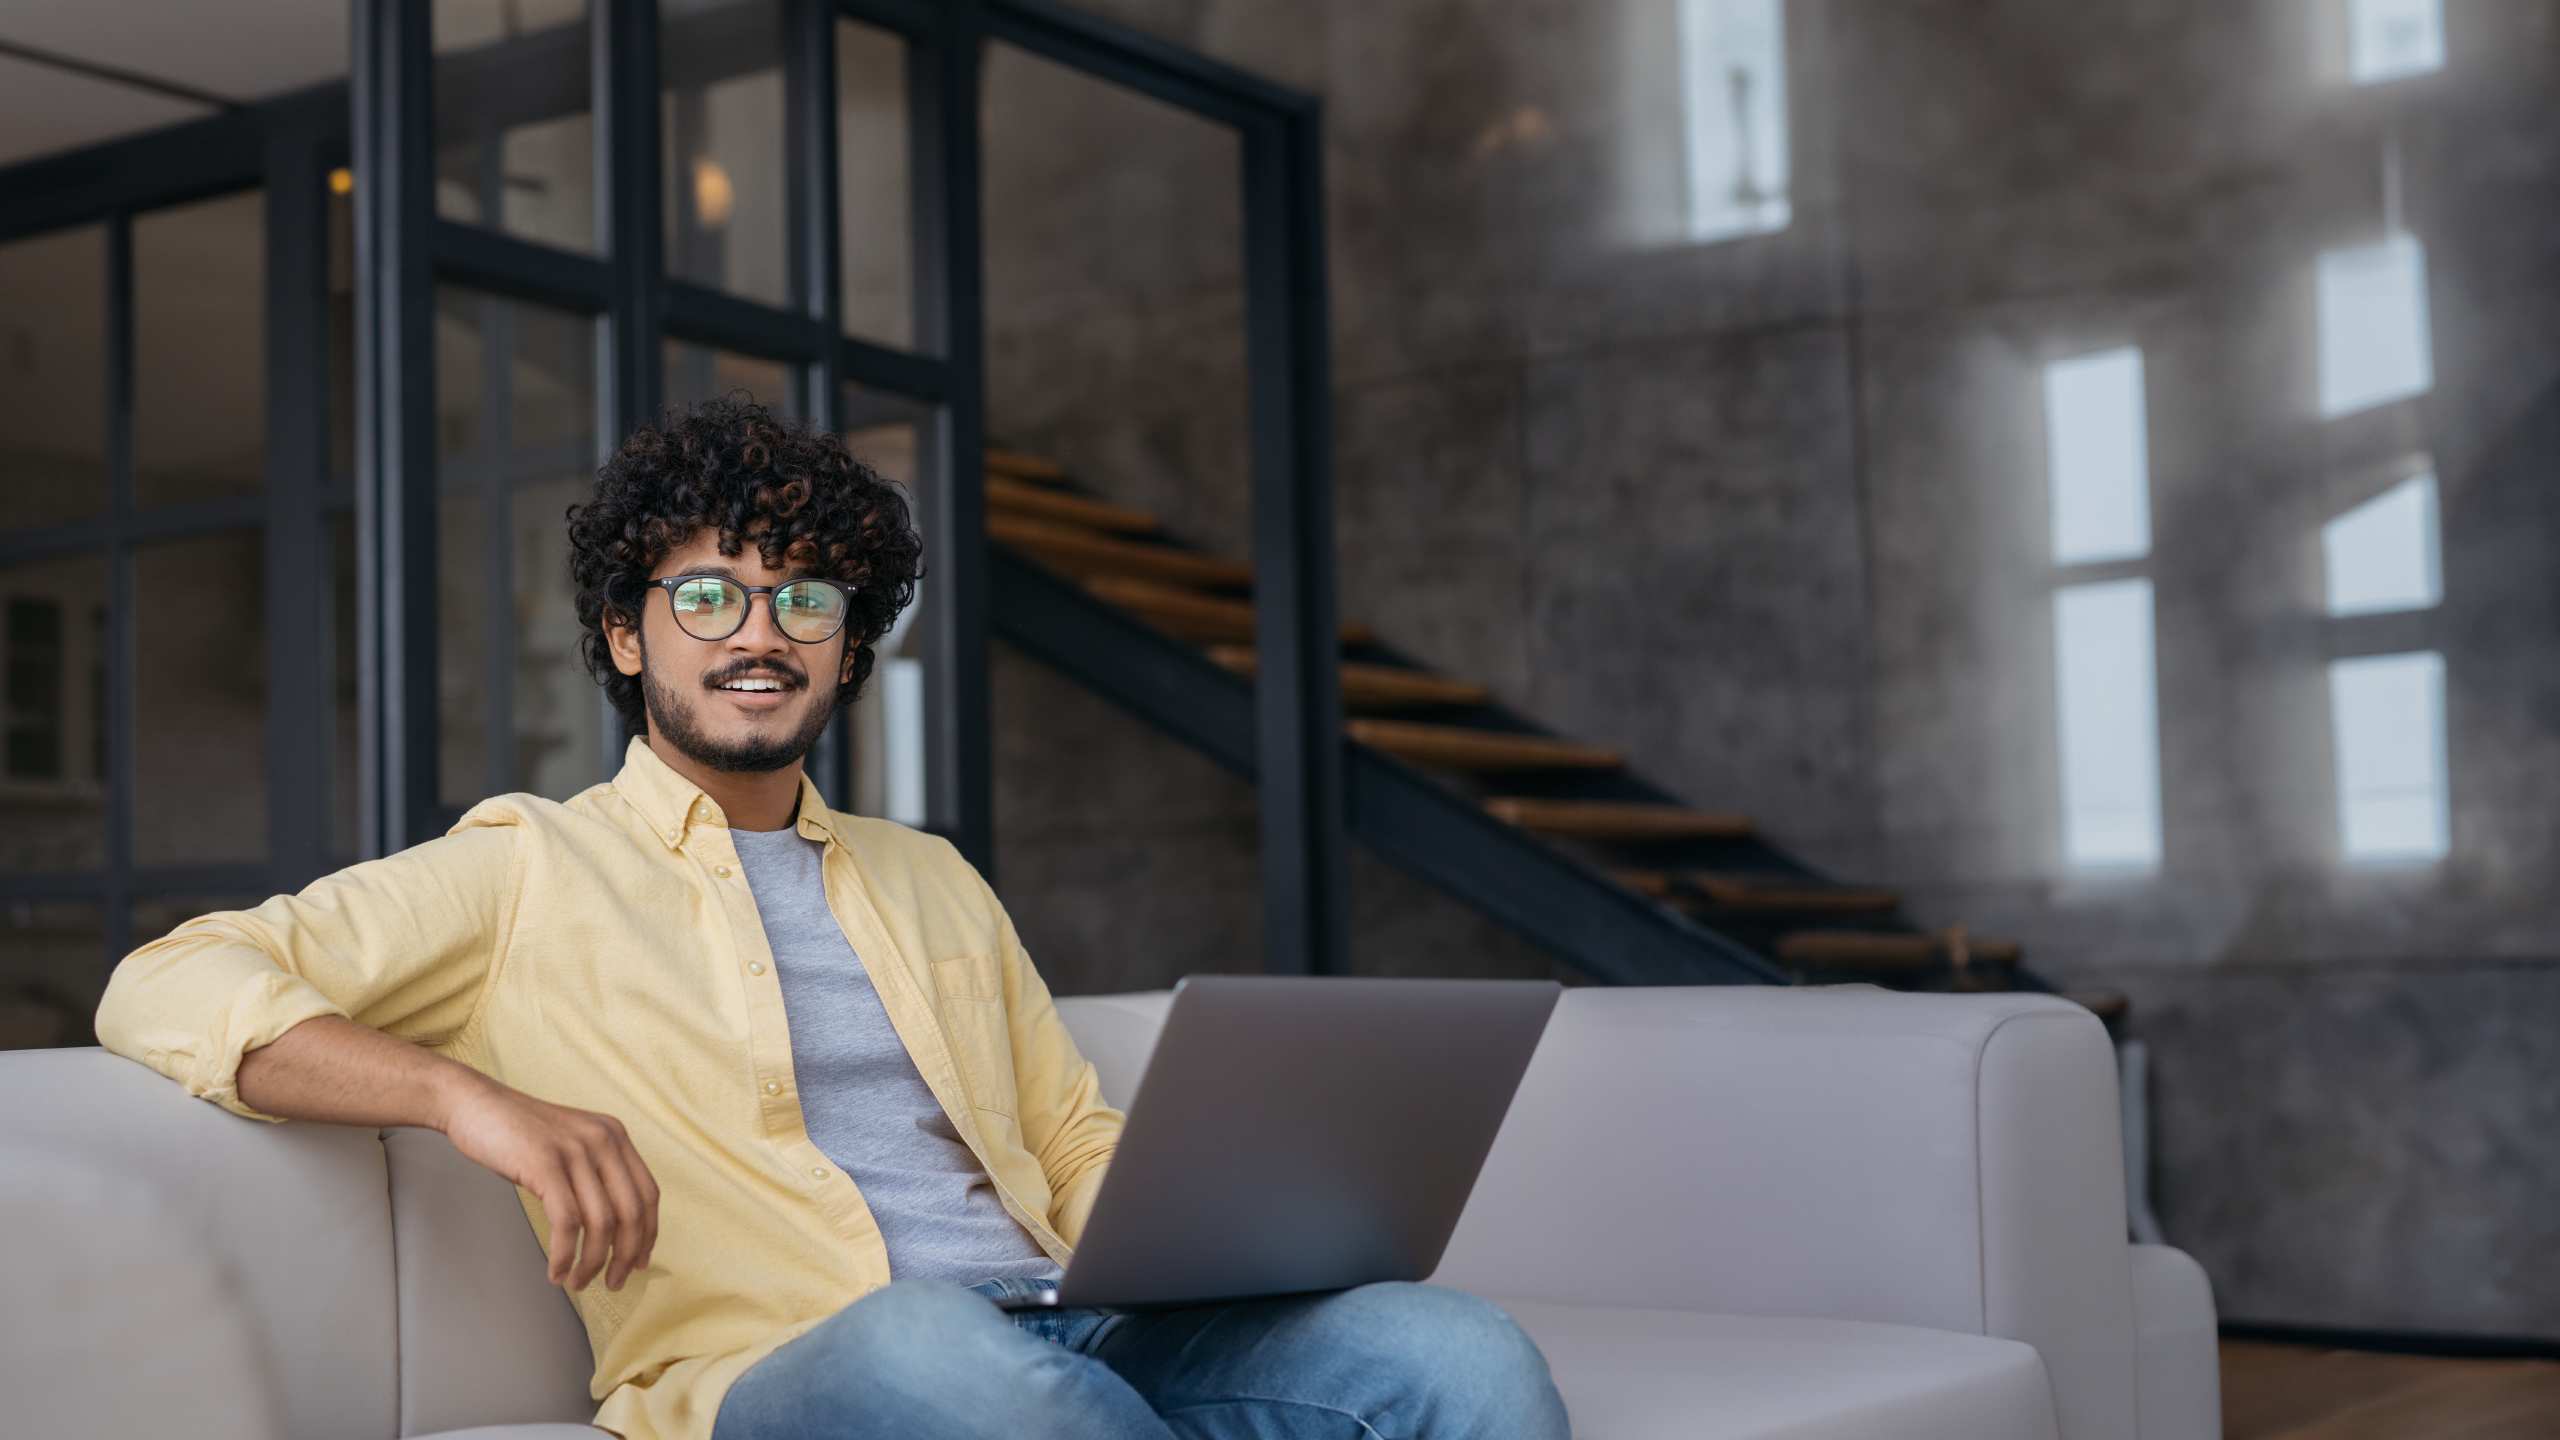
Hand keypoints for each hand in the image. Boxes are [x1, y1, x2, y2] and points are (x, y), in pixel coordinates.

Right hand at [439, 1076, 661, 1292]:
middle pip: (631, 1213)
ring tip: (578, 1282)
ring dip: (592, 1262)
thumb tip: (610, 1227)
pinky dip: (565, 1255)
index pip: (648, 1193)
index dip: (648, 1233)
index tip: (640, 1261)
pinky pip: (567, 1222)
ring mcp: (575, 1150)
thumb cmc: (517, 1132)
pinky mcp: (546, 1163)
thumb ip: (593, 1173)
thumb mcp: (570, 1144)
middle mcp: (603, 1140)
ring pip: (600, 1222)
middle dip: (625, 1256)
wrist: (474, 1104)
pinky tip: (557, 1271)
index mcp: (614, 1136)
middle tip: (613, 1283)